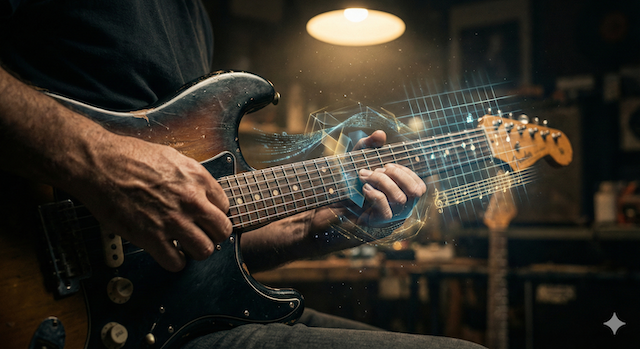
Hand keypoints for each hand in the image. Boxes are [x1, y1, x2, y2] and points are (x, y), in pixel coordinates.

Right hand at [72, 134, 231, 271]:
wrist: (100, 165)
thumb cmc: (130, 157)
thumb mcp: (173, 158)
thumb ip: (192, 177)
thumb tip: (203, 192)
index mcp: (198, 178)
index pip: (225, 206)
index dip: (214, 214)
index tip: (206, 218)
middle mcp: (191, 200)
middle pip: (222, 231)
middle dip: (213, 235)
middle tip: (201, 234)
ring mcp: (172, 220)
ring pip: (204, 250)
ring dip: (196, 251)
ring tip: (186, 246)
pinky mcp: (151, 237)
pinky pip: (176, 262)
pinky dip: (174, 261)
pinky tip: (168, 253)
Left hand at [350, 130, 426, 226]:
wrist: (322, 205)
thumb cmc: (343, 184)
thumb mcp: (356, 160)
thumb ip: (368, 146)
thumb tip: (381, 134)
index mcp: (400, 196)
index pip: (420, 187)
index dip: (406, 172)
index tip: (387, 165)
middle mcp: (399, 210)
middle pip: (415, 192)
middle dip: (396, 175)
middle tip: (376, 170)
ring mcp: (388, 220)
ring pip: (400, 200)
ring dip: (382, 182)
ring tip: (364, 176)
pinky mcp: (375, 227)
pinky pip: (386, 212)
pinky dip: (376, 195)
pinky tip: (364, 188)